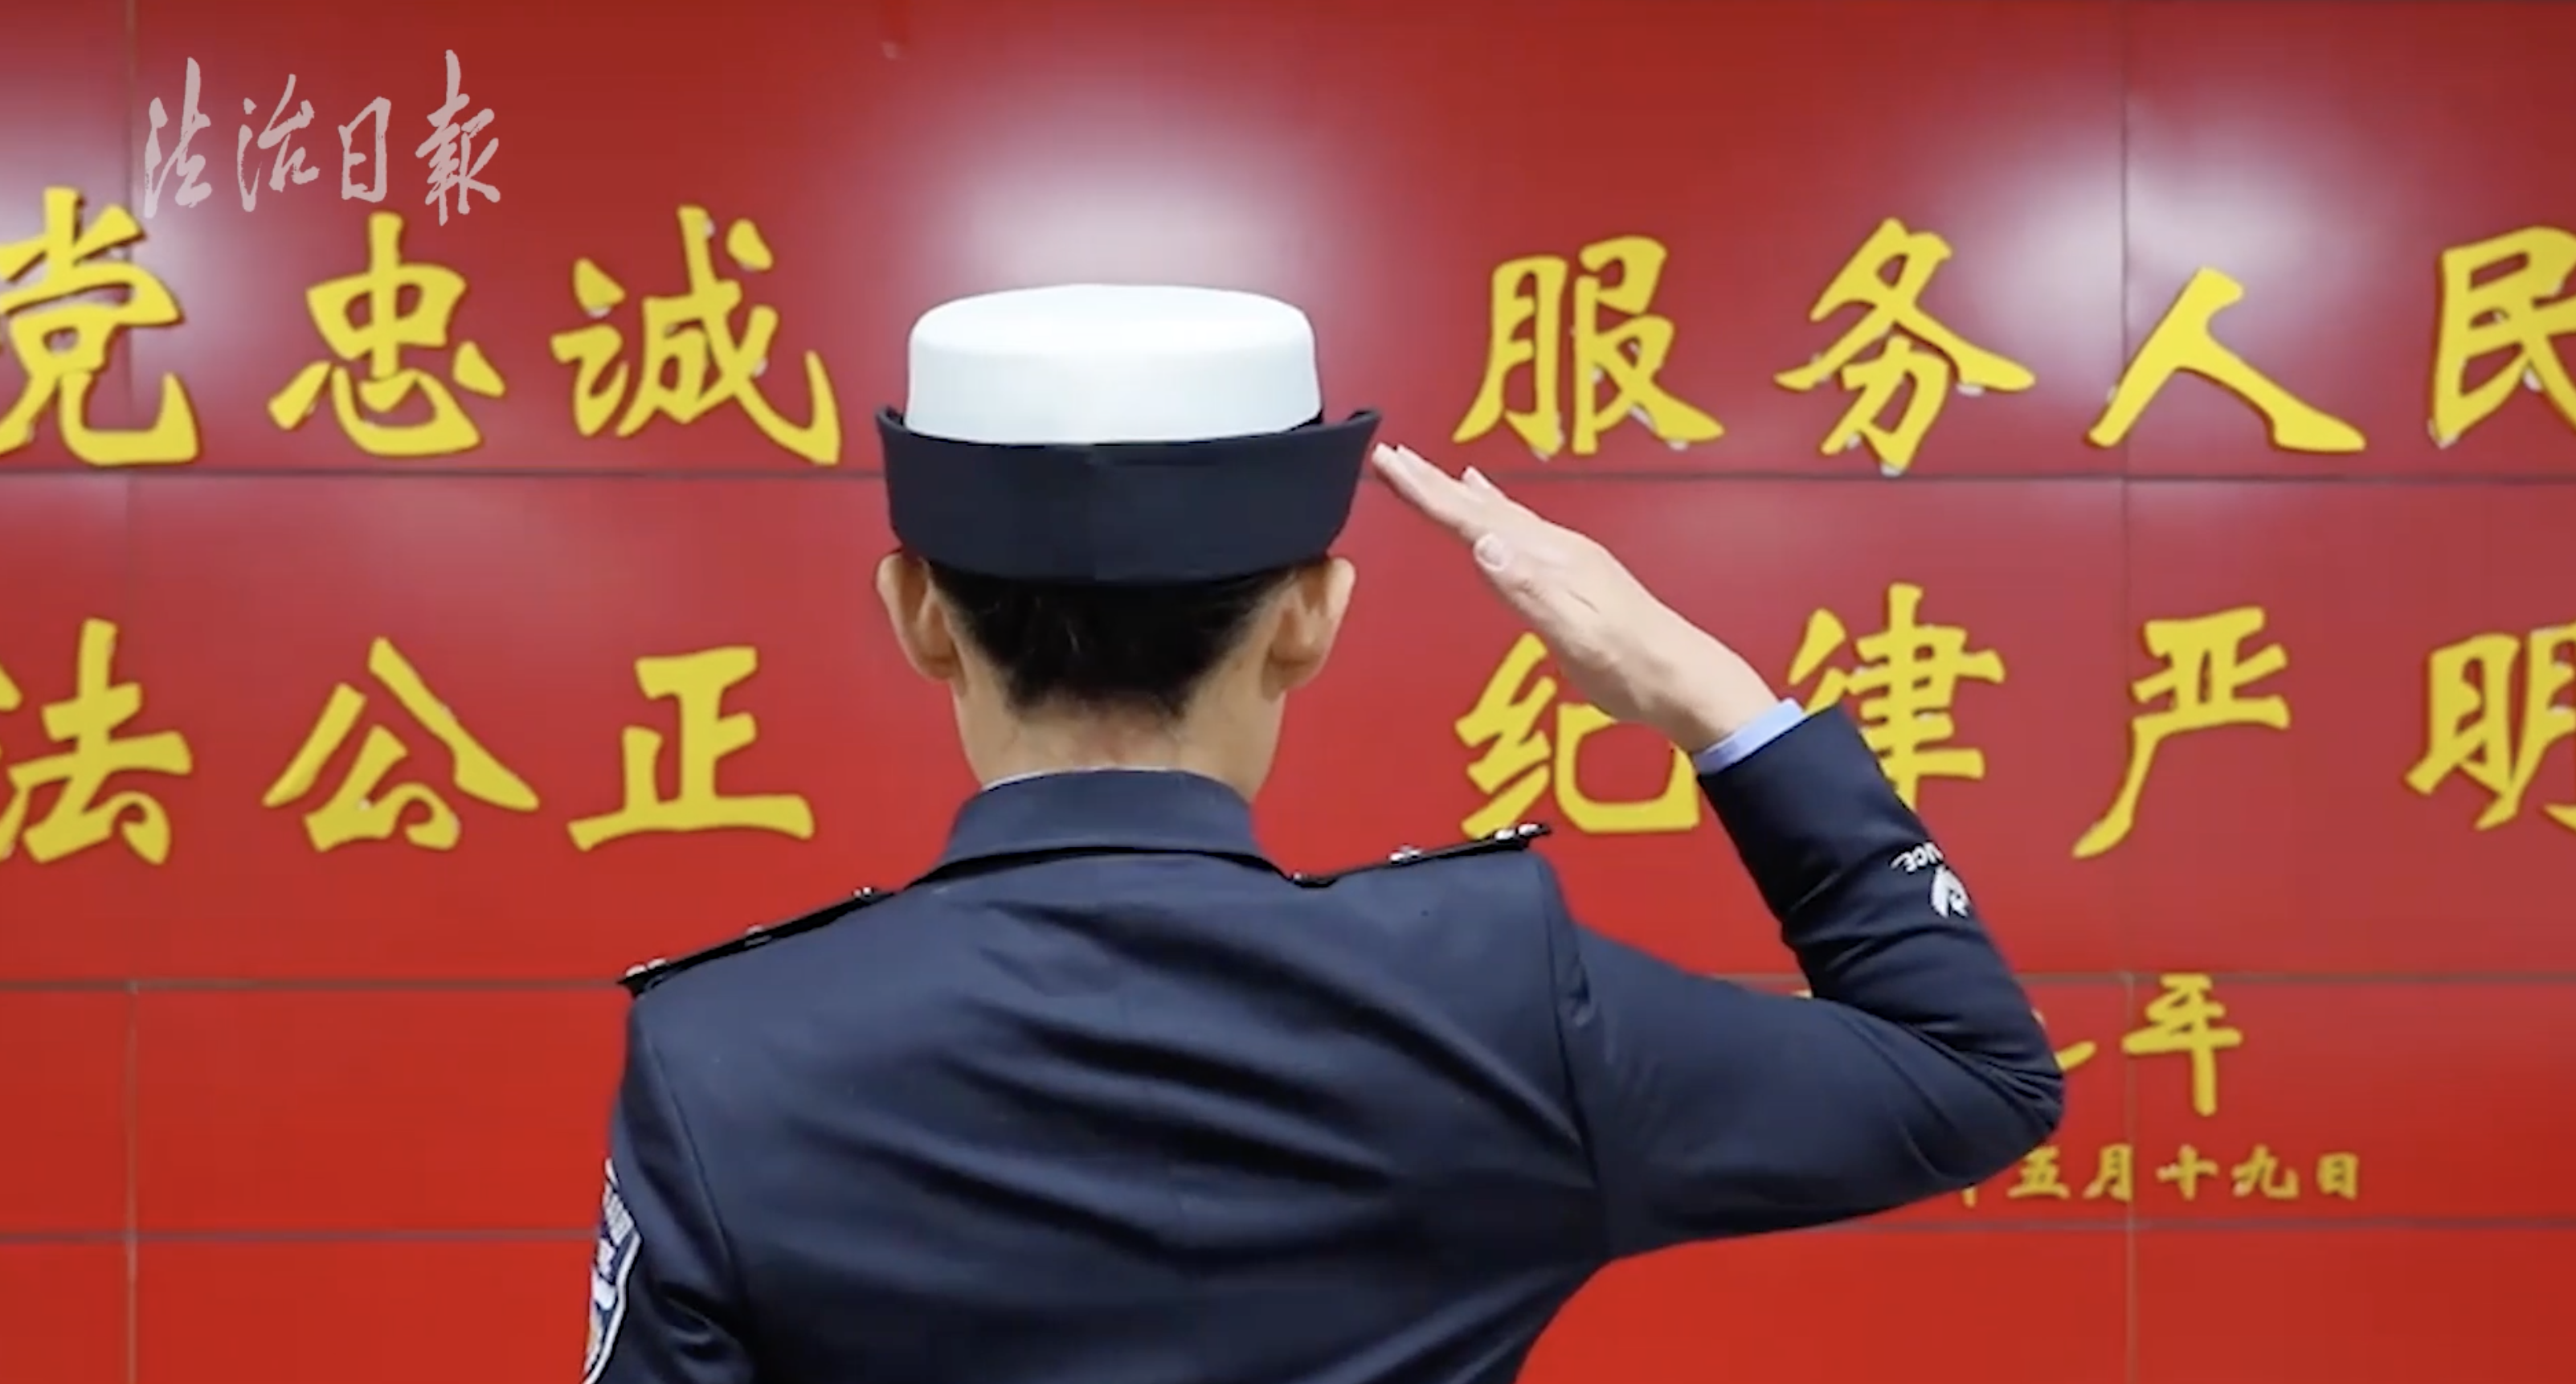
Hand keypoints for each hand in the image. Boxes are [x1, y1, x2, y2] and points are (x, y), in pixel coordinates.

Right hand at [1369, 443, 1781, 750]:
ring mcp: (1565, 559)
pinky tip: (1491, 509)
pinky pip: (1519, 529)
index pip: (1475, 518)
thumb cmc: (1630, 667)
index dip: (1428, 492)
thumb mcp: (1575, 635)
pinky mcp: (1570, 576)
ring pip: (1498, 514)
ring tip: (1431, 472)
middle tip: (1394, 455)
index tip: (1391, 462)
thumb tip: (1483, 544)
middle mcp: (1556, 549)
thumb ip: (1528, 589)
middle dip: (1433, 482)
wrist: (1682, 680)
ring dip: (1458, 494)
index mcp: (1549, 560)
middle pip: (1481, 507)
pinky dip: (1493, 512)